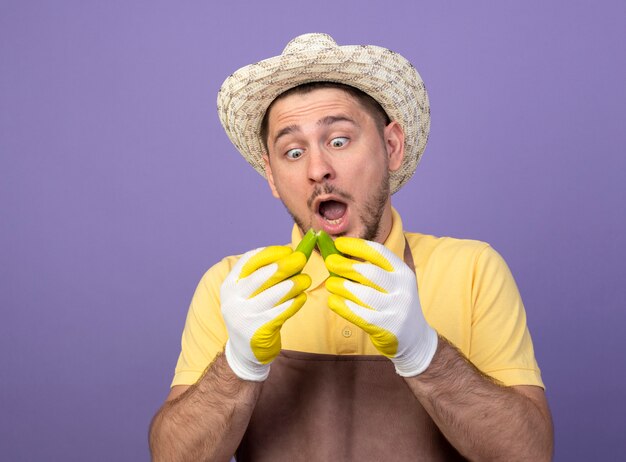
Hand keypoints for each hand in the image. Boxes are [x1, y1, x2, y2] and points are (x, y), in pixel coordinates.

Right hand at [221, 246, 310, 380]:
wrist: (244, 351)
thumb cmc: (253, 314)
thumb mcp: (249, 294)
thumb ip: (265, 275)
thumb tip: (292, 254)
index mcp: (230, 285)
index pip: (248, 261)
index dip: (269, 253)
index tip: (287, 250)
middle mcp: (233, 299)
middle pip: (261, 277)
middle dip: (284, 265)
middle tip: (301, 259)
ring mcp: (244, 316)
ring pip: (273, 294)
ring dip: (293, 284)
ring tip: (306, 279)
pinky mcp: (259, 331)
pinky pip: (281, 312)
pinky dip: (294, 303)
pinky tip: (302, 297)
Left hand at [324, 237, 437, 376]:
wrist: (415, 338)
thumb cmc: (394, 305)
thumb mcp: (392, 284)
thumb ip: (372, 270)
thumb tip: (338, 254)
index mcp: (403, 273)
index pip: (379, 253)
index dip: (357, 246)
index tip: (339, 243)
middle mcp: (402, 289)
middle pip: (369, 272)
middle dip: (346, 265)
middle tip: (329, 262)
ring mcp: (395, 309)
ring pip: (363, 294)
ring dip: (342, 286)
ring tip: (330, 283)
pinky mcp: (385, 327)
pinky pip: (359, 314)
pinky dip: (343, 306)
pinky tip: (333, 301)